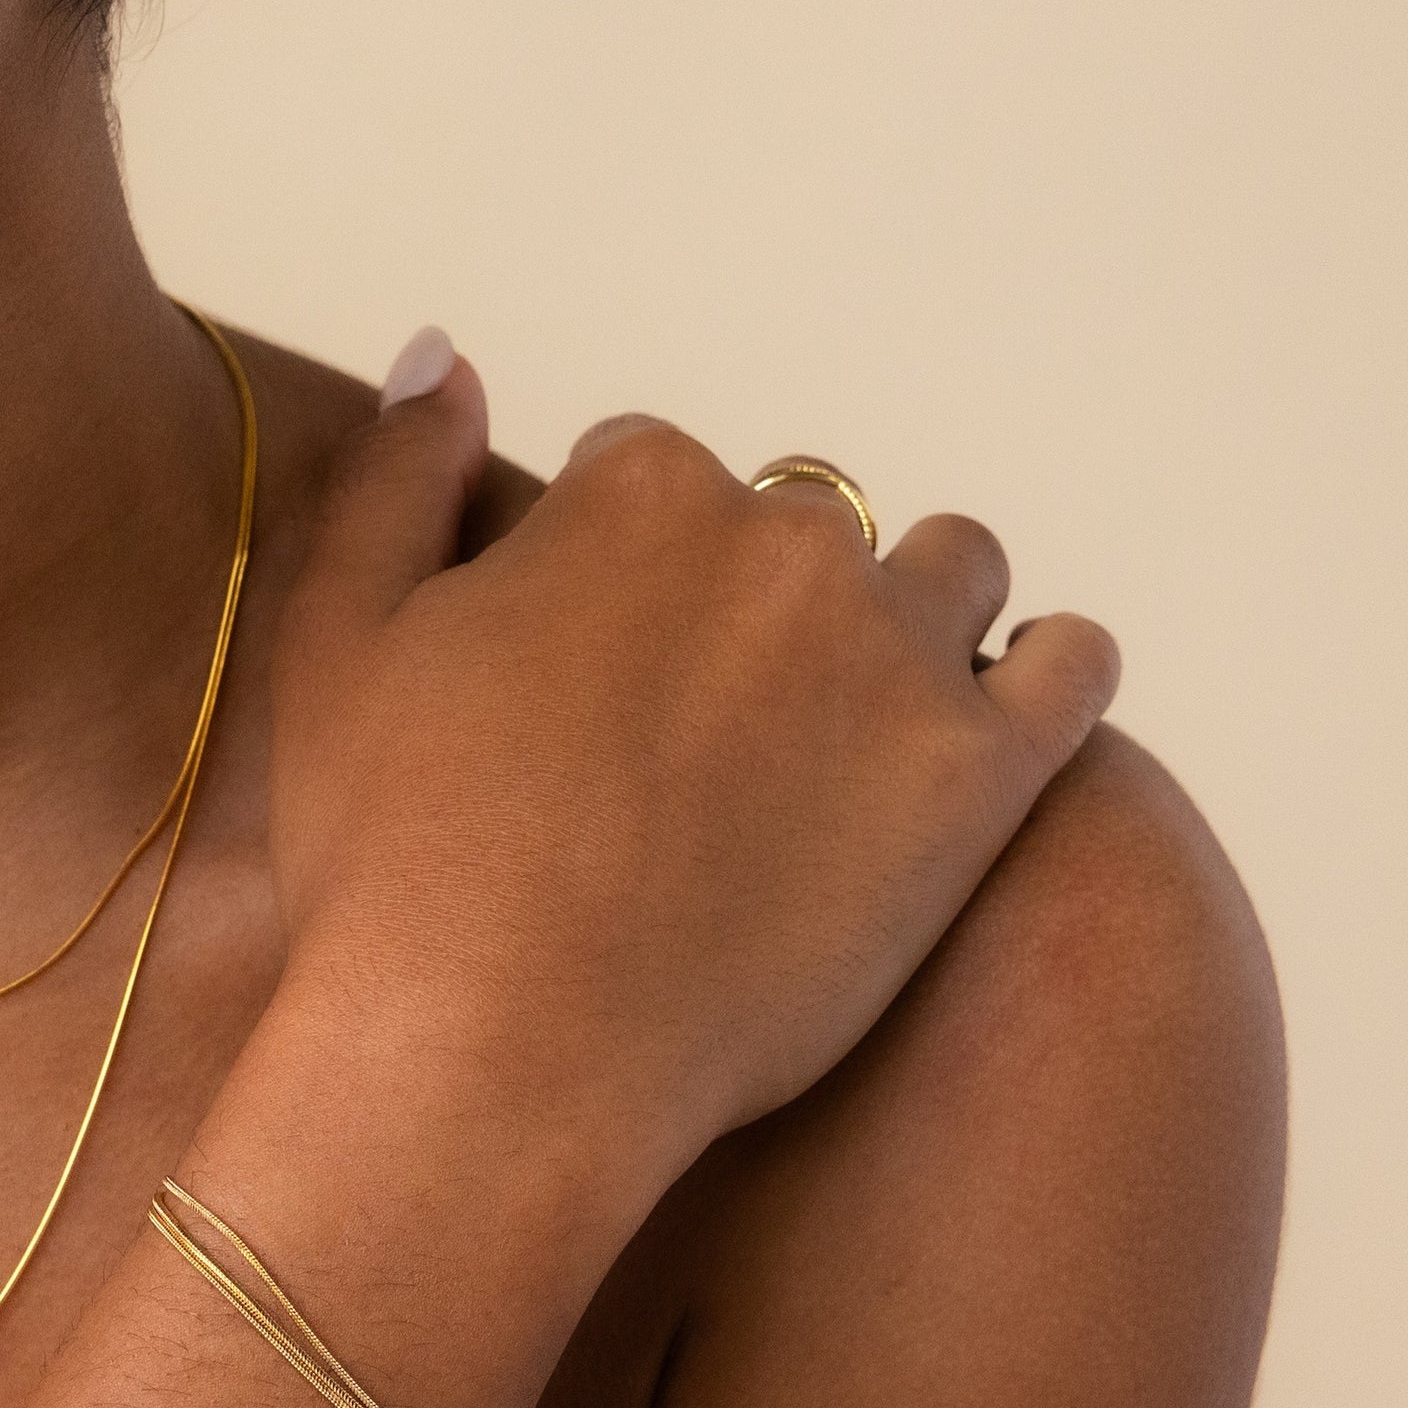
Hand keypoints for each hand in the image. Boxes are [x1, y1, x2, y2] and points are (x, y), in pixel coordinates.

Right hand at [256, 347, 1118, 1194]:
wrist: (493, 1050)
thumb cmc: (390, 858)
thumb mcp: (336, 640)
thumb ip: (398, 476)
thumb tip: (448, 357)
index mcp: (637, 490)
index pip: (650, 473)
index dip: (614, 569)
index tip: (590, 669)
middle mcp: (786, 539)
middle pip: (800, 523)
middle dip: (756, 602)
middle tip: (696, 737)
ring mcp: (898, 652)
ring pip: (950, 572)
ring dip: (908, 621)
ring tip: (842, 730)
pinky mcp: (982, 775)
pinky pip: (1071, 667)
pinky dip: (1040, 674)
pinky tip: (982, 728)